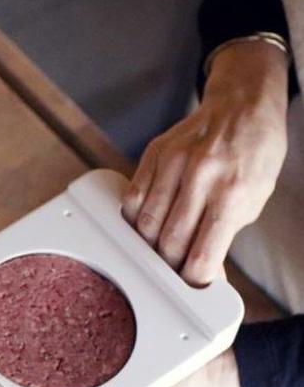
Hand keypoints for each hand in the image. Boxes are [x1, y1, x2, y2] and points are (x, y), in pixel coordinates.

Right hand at [122, 40, 288, 285]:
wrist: (243, 104)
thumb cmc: (253, 153)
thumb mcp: (254, 198)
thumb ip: (225, 235)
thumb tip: (203, 273)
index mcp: (233, 194)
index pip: (201, 256)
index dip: (193, 279)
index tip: (191, 282)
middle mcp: (202, 178)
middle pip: (168, 244)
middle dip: (171, 262)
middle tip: (176, 263)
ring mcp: (174, 164)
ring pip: (145, 227)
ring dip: (151, 243)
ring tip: (162, 242)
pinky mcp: (153, 155)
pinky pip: (132, 201)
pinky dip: (138, 219)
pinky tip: (151, 219)